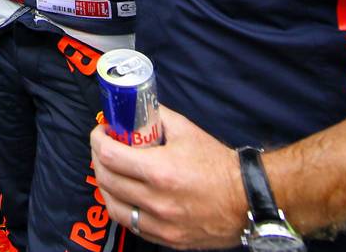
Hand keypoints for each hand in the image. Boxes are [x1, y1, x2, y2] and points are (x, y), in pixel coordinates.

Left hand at [90, 105, 246, 248]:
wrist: (247, 198)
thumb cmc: (218, 163)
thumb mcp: (186, 130)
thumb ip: (157, 116)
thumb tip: (134, 108)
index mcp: (160, 170)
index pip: (110, 156)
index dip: (98, 141)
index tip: (101, 132)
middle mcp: (156, 200)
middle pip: (106, 179)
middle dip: (98, 159)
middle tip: (103, 147)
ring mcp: (160, 223)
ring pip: (112, 204)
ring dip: (105, 184)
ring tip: (111, 170)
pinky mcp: (166, 238)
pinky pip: (129, 223)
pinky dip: (120, 206)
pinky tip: (123, 193)